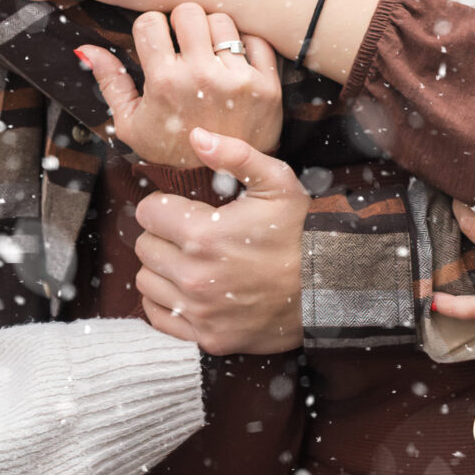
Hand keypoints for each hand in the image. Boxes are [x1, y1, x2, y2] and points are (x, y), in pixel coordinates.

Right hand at [79, 5, 282, 168]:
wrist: (218, 180)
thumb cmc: (170, 147)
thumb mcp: (131, 122)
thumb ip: (110, 81)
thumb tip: (84, 48)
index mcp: (165, 82)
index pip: (150, 21)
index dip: (150, 29)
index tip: (155, 44)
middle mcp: (202, 76)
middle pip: (188, 11)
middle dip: (181, 24)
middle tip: (183, 44)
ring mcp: (238, 80)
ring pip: (222, 20)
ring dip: (212, 33)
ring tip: (208, 55)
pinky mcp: (267, 85)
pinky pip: (255, 39)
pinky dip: (244, 45)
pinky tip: (232, 63)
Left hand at [134, 129, 307, 353]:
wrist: (329, 288)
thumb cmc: (302, 232)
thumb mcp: (277, 182)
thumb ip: (235, 154)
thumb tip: (196, 136)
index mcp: (203, 234)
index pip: (147, 213)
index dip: (163, 206)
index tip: (181, 210)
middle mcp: (194, 276)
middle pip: (144, 247)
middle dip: (162, 236)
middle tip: (189, 235)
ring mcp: (199, 311)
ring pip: (146, 281)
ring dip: (161, 268)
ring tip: (188, 261)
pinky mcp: (207, 338)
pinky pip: (158, 317)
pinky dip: (164, 302)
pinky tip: (186, 290)